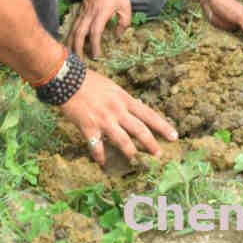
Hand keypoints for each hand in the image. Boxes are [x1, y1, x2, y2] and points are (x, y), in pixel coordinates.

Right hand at [59, 70, 177, 164]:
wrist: (68, 80)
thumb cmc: (90, 81)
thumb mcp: (112, 88)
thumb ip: (123, 100)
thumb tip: (136, 107)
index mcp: (124, 99)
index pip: (148, 114)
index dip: (162, 126)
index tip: (174, 136)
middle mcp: (117, 110)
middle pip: (139, 129)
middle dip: (151, 143)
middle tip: (159, 154)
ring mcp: (104, 119)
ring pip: (122, 140)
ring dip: (130, 151)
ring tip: (134, 159)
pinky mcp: (89, 127)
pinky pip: (97, 146)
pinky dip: (100, 155)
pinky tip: (102, 162)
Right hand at [67, 0, 132, 58]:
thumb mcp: (125, 7)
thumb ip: (124, 23)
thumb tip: (118, 36)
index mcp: (101, 13)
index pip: (95, 32)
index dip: (94, 45)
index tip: (96, 56)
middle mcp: (89, 14)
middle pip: (79, 34)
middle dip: (77, 49)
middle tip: (79, 62)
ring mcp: (83, 13)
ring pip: (73, 30)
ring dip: (71, 44)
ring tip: (71, 57)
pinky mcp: (80, 12)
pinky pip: (73, 26)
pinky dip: (70, 37)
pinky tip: (70, 45)